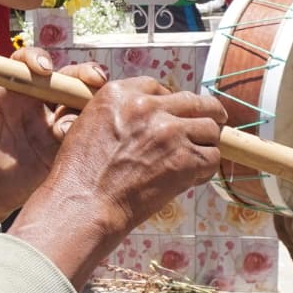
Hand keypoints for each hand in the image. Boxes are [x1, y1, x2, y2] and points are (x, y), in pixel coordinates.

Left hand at [0, 48, 108, 246]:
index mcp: (8, 89)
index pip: (27, 62)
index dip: (38, 59)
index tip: (42, 68)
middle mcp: (33, 102)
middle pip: (64, 76)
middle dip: (82, 73)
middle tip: (93, 79)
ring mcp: (50, 124)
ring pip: (79, 101)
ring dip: (92, 99)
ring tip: (94, 107)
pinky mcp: (61, 149)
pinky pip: (83, 133)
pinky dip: (90, 129)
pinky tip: (83, 136)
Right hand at [9, 78, 224, 289]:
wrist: (84, 204)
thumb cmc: (80, 174)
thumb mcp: (89, 125)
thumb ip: (120, 113)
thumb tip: (151, 116)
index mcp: (119, 93)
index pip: (158, 87)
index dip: (170, 103)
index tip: (172, 116)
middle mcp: (147, 106)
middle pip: (194, 101)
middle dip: (205, 114)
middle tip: (211, 126)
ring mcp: (169, 131)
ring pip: (210, 128)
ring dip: (205, 144)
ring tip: (194, 159)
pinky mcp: (185, 158)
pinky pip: (213, 157)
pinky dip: (204, 169)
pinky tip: (189, 178)